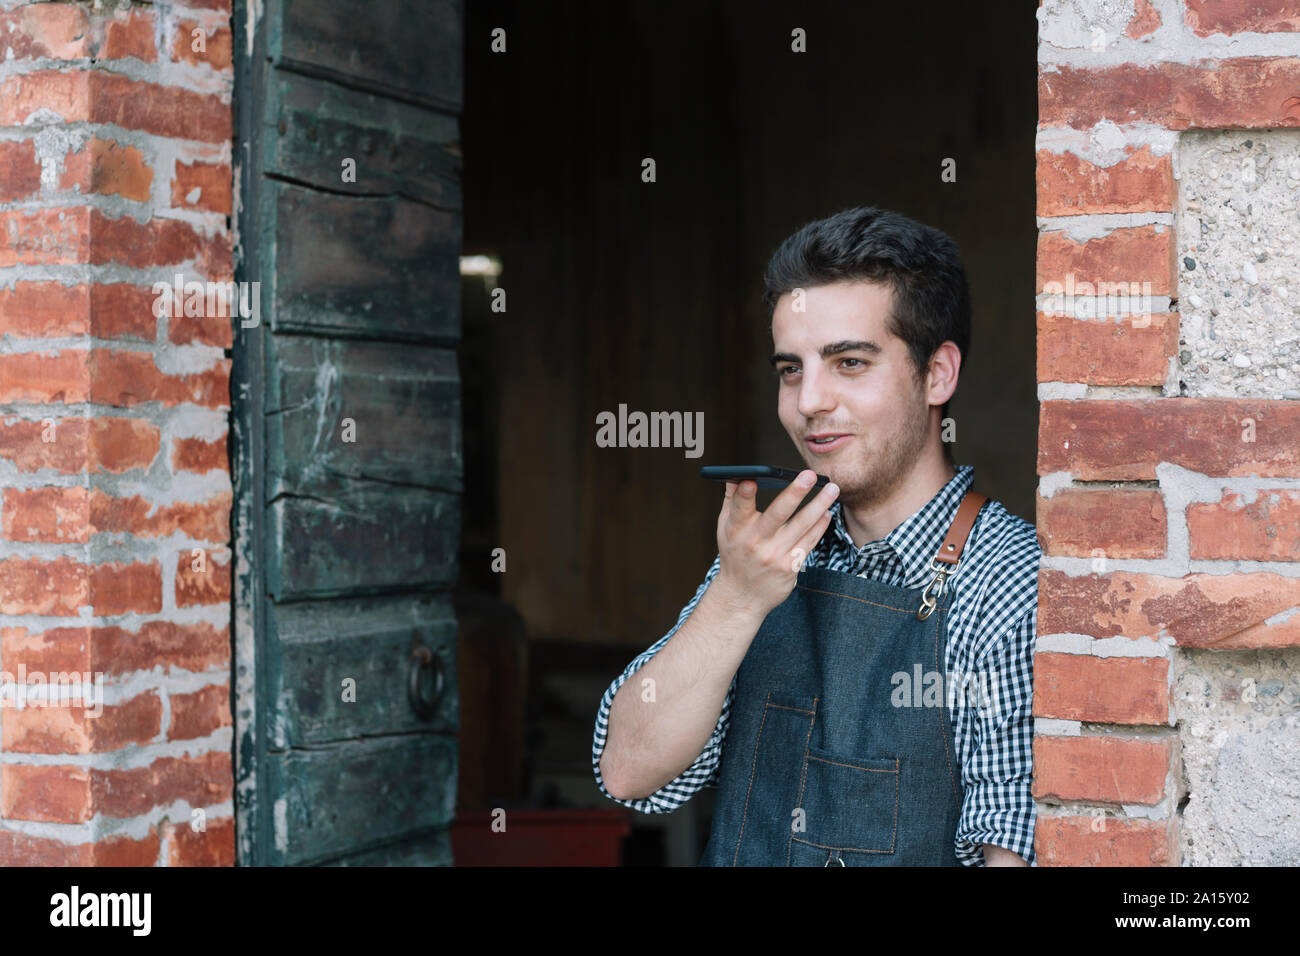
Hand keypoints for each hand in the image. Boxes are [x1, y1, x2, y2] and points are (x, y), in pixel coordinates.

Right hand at [712, 470, 838, 617]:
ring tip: (832, 489)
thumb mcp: (725, 529)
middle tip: (810, 475)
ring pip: (801, 526)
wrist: (743, 595)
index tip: (752, 479)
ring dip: (819, 505)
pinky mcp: (790, 567)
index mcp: (735, 529)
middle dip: (795, 493)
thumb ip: (731, 501)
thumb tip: (736, 476)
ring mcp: (774, 555)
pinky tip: (827, 512)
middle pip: (777, 514)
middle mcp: (755, 542)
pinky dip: (820, 526)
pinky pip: (809, 542)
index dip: (744, 494)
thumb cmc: (735, 555)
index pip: (739, 508)